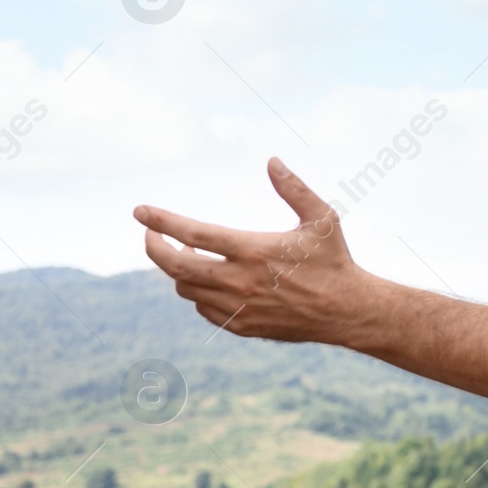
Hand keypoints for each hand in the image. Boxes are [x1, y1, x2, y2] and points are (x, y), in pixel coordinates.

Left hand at [135, 158, 368, 343]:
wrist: (346, 311)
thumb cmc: (334, 260)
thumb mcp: (322, 218)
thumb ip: (295, 189)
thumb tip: (272, 161)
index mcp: (254, 250)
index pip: (193, 234)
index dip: (162, 221)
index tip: (141, 211)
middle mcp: (240, 281)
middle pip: (175, 268)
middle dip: (154, 248)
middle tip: (150, 235)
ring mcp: (238, 307)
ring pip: (186, 289)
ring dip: (178, 270)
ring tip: (187, 254)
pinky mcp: (242, 326)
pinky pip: (203, 309)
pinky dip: (196, 292)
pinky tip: (207, 280)